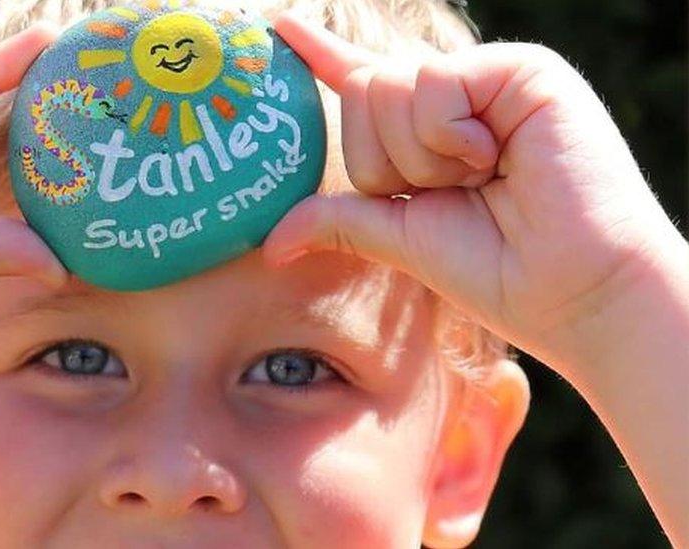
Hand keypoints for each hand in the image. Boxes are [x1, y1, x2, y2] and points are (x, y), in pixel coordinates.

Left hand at [262, 12, 686, 371]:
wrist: (572, 292)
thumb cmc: (498, 271)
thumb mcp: (400, 239)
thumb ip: (339, 219)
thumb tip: (272, 243)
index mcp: (428, 133)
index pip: (364, 84)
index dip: (321, 54)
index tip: (281, 26)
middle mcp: (455, 99)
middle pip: (363, 92)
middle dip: (387, 161)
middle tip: (449, 191)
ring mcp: (486, 80)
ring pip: (388, 86)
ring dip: (420, 157)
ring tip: (480, 178)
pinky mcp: (518, 70)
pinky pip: (432, 84)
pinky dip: (448, 136)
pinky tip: (495, 158)